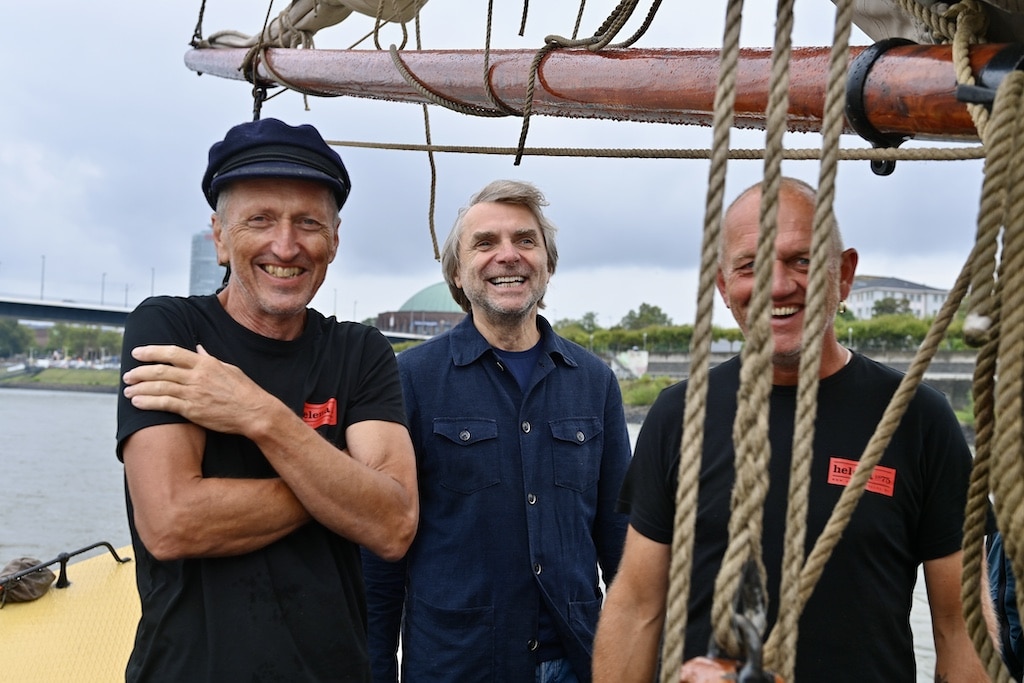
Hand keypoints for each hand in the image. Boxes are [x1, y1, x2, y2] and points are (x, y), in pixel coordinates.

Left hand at [123, 344, 272, 434]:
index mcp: (205, 363)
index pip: (172, 352)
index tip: (137, 353)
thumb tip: (198, 349)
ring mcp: (194, 393)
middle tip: (127, 374)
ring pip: (159, 387)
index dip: (152, 351)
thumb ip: (209, 358)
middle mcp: (197, 376)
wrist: (254, 412)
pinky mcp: (192, 410)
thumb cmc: (244, 391)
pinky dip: (148, 402)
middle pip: (161, 370)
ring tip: (127, 390)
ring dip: (139, 388)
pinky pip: (165, 404)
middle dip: (139, 372)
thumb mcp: (228, 368)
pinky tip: (137, 402)